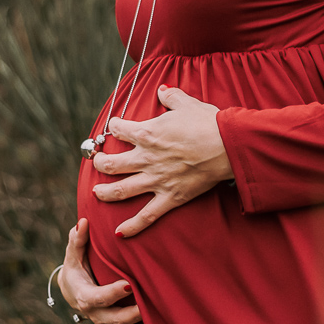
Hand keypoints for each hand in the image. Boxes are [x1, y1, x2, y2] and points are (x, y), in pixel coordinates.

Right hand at [57, 218, 153, 323]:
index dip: (112, 294)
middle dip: (132, 314)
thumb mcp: (73, 256)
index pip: (98, 298)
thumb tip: (82, 222)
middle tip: (149, 305)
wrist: (74, 291)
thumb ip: (77, 241)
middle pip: (115, 319)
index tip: (128, 285)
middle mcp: (97, 316)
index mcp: (85, 298)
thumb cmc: (77, 269)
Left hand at [92, 84, 232, 237]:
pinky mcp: (170, 197)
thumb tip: (163, 90)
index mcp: (146, 132)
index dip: (113, 126)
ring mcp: (156, 179)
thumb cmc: (207, 122)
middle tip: (97, 162)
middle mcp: (145, 157)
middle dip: (99, 163)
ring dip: (104, 192)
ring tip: (97, 192)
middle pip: (111, 164)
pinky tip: (120, 232)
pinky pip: (146, 215)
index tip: (114, 126)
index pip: (118, 129)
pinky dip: (132, 226)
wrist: (226, 145)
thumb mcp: (187, 103)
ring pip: (120, 190)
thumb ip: (171, 97)